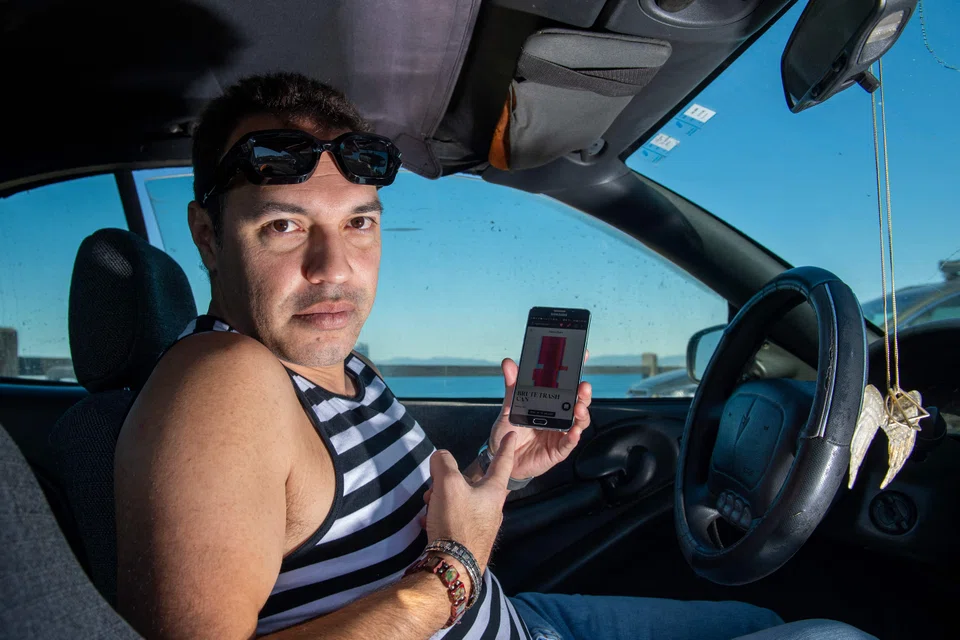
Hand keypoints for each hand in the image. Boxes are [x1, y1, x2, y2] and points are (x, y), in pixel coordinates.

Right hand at [423, 432, 517, 573]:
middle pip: (473, 484)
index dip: (505, 446)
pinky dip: (441, 516)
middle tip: (434, 485)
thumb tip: (441, 457)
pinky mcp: (470, 541)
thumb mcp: (448, 484)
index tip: (513, 435)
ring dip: (442, 499)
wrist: (453, 568)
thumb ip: (444, 464)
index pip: (502, 462)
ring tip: (429, 506)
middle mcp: (492, 509)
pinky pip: (455, 520)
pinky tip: (428, 522)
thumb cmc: (457, 522)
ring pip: (461, 502)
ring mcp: (482, 527)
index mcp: (493, 492)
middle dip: (451, 480)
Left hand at [489, 356, 591, 480]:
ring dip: (582, 414)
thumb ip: (512, 386)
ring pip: (579, 421)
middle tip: (583, 387)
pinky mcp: (558, 450)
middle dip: (583, 393)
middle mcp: (559, 416)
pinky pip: (569, 443)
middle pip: (578, 402)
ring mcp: (560, 433)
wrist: (502, 458)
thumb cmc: (508, 432)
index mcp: (550, 403)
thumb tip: (509, 363)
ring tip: (579, 408)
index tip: (584, 356)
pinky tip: (573, 432)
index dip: (577, 371)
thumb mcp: (509, 408)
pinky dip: (573, 437)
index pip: (567, 385)